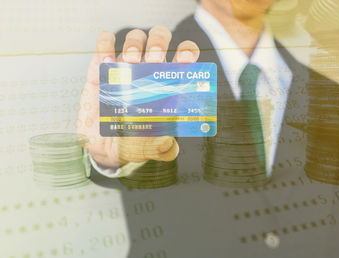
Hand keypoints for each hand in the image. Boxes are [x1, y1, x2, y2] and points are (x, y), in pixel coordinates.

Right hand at [78, 26, 199, 166]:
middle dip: (159, 43)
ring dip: (135, 43)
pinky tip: (106, 58)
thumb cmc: (133, 143)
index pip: (184, 57)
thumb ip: (162, 149)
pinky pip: (104, 43)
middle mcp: (148, 71)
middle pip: (160, 40)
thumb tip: (168, 144)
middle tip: (153, 60)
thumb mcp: (149, 148)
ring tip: (129, 61)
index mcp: (167, 85)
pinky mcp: (101, 69)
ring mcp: (125, 67)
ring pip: (136, 38)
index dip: (188, 51)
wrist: (103, 148)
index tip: (186, 59)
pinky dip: (105, 42)